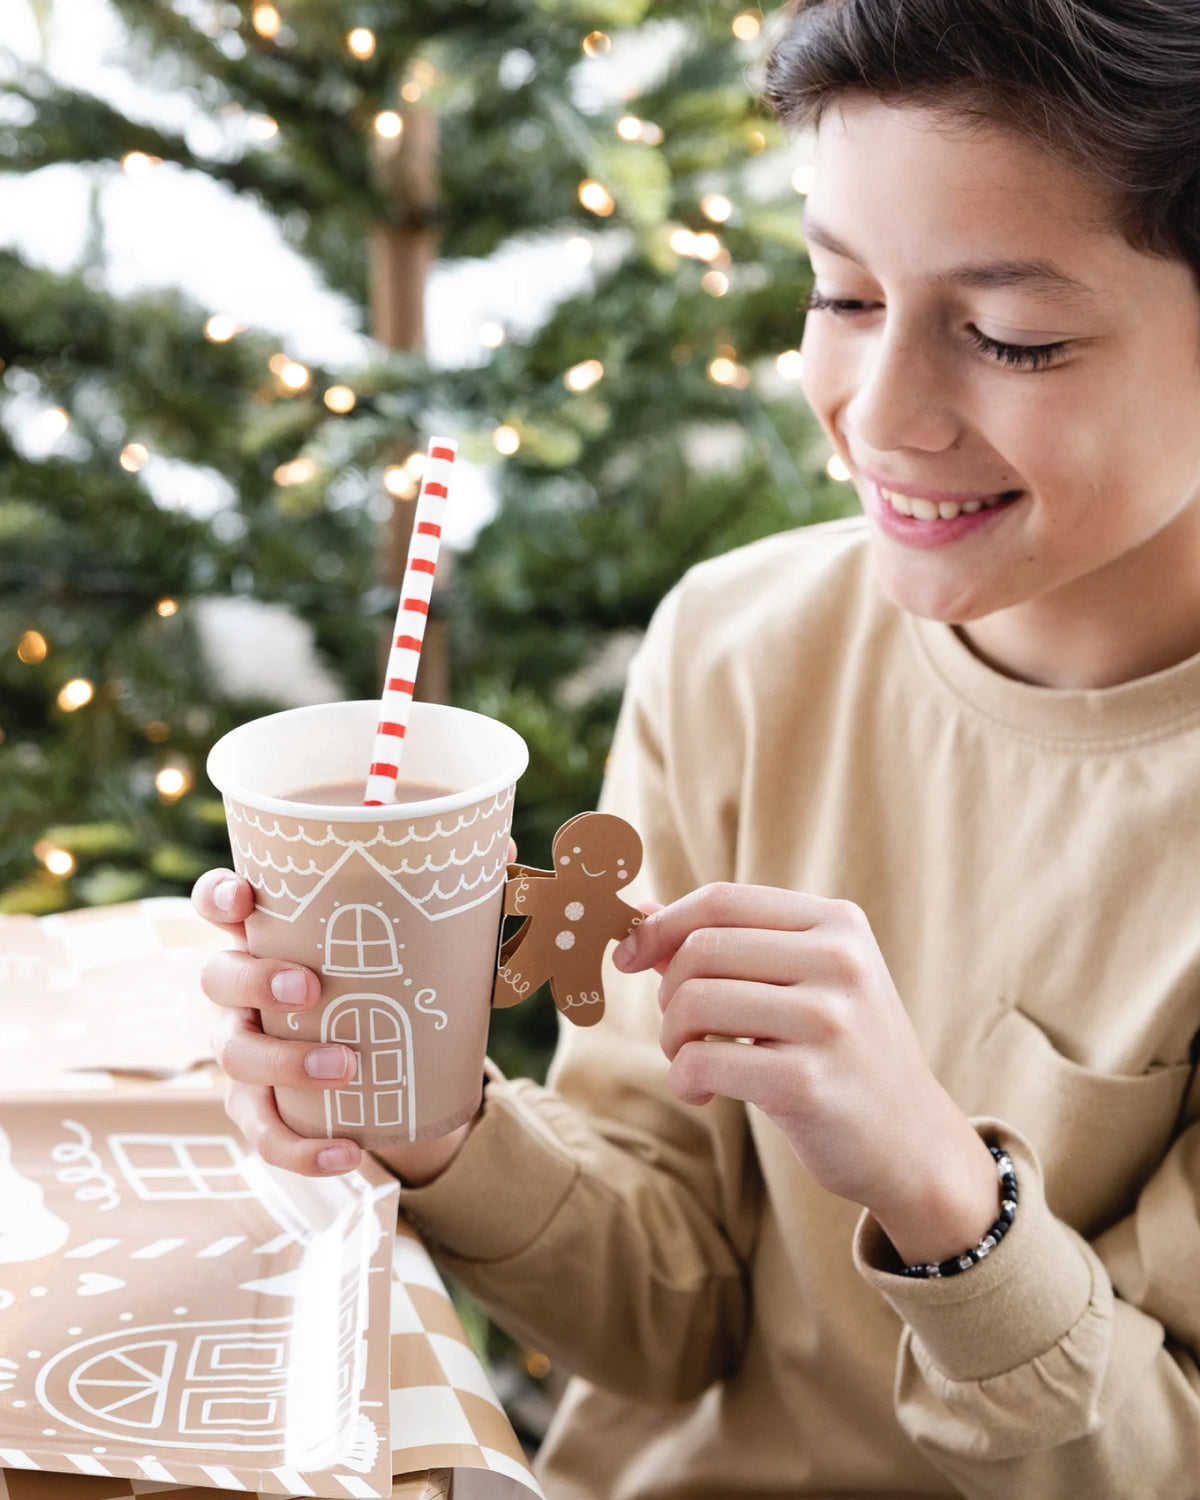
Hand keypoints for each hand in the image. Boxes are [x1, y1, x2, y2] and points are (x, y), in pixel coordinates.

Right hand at [192, 867, 476, 1182]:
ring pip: (234, 1056)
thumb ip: (456, 894)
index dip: (219, 896)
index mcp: (275, 933)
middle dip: (255, 979)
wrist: (402, 1068)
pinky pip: (264, 1133)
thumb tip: (503, 842)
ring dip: (284, 1061)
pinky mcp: (262, 1107)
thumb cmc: (395, 979)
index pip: (222, 903)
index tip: (243, 899)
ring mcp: (246, 1048)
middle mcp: (245, 989)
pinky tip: (345, 1153)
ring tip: (346, 1065)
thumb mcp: (424, 938)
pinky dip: (300, 1149)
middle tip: (311, 986)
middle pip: (217, 976)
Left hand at [613, 883, 999, 1265]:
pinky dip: (684, 1079)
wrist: (914, 1145)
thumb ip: (728, 945)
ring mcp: (829, 1022)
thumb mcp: (803, 983)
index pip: (721, 900)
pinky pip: (704, 1061)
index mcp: (838, 924)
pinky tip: (701, 1092)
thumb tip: (640, 913)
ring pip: (695, 1001)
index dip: (661, 924)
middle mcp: (840, 962)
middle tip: (683, 1029)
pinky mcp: (808, 1084)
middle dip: (669, 991)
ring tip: (691, 1059)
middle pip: (701, 948)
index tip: (628, 956)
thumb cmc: (842, 1055)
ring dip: (673, 1038)